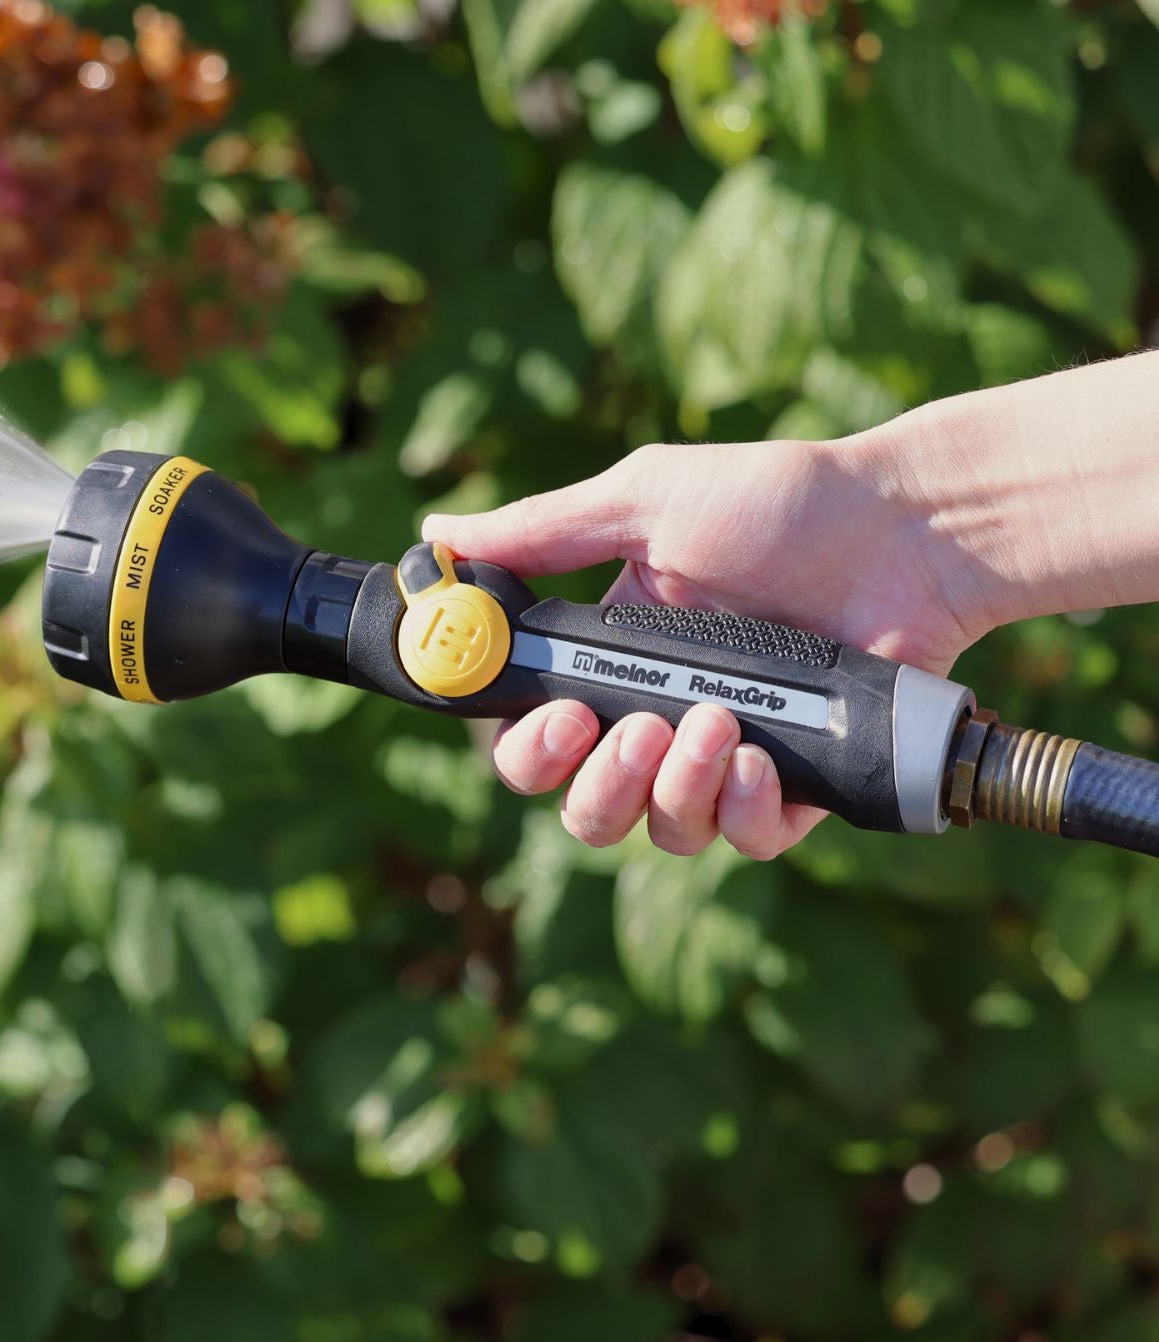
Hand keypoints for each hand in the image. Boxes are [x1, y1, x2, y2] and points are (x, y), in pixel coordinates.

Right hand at [423, 436, 982, 860]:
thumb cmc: (779, 503)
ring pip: (658, 830)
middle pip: (582, 807)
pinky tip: (758, 758)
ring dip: (672, 787)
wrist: (910, 530)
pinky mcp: (799, 788)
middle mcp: (659, 719)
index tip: (552, 717)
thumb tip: (432, 540)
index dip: (523, 747)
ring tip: (717, 724)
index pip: (531, 736)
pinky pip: (743, 839)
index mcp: (612, 660)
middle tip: (627, 731)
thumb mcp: (644, 502)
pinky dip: (739, 810)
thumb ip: (537, 533)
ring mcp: (728, 759)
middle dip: (590, 784)